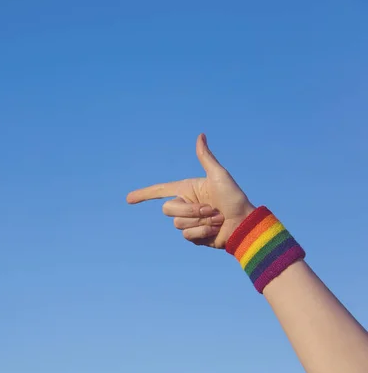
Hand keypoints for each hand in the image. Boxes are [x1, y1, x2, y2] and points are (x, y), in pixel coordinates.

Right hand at [126, 134, 255, 248]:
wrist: (244, 224)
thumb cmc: (234, 198)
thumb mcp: (219, 175)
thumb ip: (206, 157)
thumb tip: (200, 135)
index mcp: (187, 190)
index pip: (160, 190)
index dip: (143, 194)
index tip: (128, 199)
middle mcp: (185, 205)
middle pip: (168, 209)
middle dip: (191, 210)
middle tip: (211, 209)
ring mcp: (189, 222)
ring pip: (178, 224)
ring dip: (200, 222)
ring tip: (217, 219)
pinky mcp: (194, 237)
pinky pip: (187, 235)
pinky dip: (202, 233)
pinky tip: (214, 231)